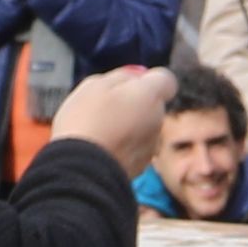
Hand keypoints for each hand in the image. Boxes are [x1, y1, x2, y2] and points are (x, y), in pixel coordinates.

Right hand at [45, 62, 173, 172]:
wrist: (81, 170)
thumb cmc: (85, 122)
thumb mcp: (94, 84)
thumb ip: (121, 76)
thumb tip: (137, 76)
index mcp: (150, 95)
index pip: (166, 80)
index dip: (148, 79)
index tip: (128, 85)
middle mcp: (157, 119)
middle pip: (152, 105)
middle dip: (134, 104)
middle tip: (103, 109)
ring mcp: (151, 145)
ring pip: (143, 128)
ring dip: (127, 127)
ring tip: (98, 132)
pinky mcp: (140, 167)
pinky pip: (134, 149)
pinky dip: (122, 147)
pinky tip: (101, 149)